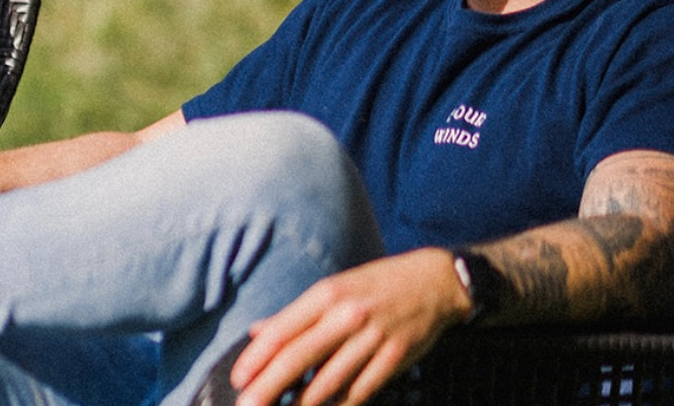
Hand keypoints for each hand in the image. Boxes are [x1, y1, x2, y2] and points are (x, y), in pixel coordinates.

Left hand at [229, 248, 472, 405]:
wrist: (435, 280)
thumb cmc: (377, 285)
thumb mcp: (336, 288)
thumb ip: (297, 313)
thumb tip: (257, 332)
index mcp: (327, 294)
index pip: (281, 330)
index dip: (255, 359)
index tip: (238, 380)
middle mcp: (347, 315)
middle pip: (297, 359)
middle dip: (267, 389)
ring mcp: (372, 338)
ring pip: (327, 383)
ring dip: (301, 405)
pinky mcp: (394, 357)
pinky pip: (359, 392)